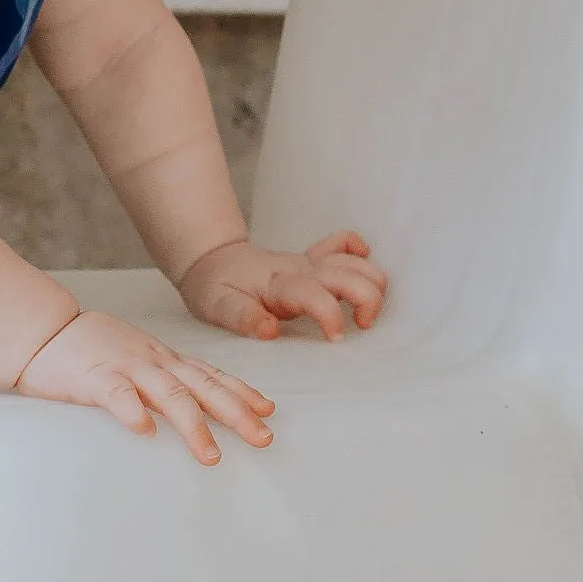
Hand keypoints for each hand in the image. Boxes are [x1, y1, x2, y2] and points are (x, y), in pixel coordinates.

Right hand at [14, 310, 275, 464]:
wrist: (40, 329)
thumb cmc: (84, 348)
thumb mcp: (132, 357)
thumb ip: (158, 377)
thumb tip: (186, 404)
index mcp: (161, 359)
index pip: (210, 375)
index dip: (241, 392)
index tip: (269, 411)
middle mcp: (152, 361)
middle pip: (203, 386)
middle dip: (237, 413)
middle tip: (263, 439)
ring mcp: (125, 367)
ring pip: (169, 395)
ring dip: (193, 426)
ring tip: (210, 457)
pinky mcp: (94, 378)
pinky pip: (117, 395)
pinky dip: (133, 413)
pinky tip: (145, 432)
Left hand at [175, 232, 387, 342]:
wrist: (210, 260)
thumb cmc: (214, 288)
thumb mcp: (218, 307)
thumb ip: (244, 318)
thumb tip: (271, 330)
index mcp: (279, 285)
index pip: (316, 295)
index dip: (332, 316)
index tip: (336, 338)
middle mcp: (300, 270)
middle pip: (351, 274)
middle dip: (368, 300)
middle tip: (360, 325)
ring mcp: (308, 262)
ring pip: (356, 263)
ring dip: (372, 283)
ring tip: (362, 312)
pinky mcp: (311, 259)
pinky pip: (341, 244)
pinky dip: (358, 252)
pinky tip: (360, 265)